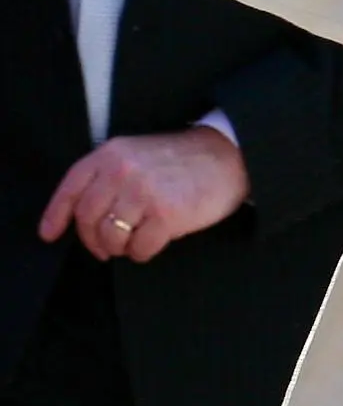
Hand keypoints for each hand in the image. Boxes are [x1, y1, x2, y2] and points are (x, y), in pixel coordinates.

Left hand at [39, 126, 250, 262]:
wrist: (230, 156)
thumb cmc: (183, 160)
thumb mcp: (138, 154)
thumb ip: (109, 176)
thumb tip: (82, 217)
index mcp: (112, 154)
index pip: (71, 188)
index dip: (56, 215)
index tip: (49, 235)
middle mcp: (122, 171)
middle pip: (87, 219)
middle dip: (94, 240)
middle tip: (107, 247)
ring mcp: (144, 193)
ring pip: (110, 237)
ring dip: (120, 247)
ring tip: (135, 241)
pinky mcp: (166, 214)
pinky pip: (139, 248)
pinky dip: (143, 251)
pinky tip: (156, 241)